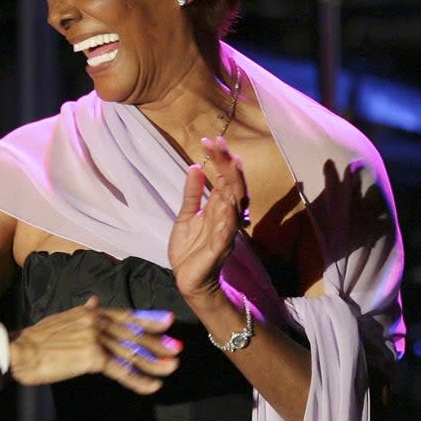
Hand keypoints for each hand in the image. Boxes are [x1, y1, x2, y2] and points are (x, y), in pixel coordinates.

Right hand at [8, 297, 180, 393]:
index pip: (125, 314)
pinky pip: (121, 370)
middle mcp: (95, 320)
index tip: (168, 321)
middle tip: (177, 349)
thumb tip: (94, 301)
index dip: (148, 318)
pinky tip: (151, 386)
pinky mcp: (92, 357)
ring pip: (131, 352)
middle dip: (157, 342)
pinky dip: (138, 380)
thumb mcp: (63, 318)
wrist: (20, 351)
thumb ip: (83, 311)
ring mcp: (95, 338)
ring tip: (171, 368)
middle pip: (133, 333)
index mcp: (90, 312)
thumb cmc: (38, 339)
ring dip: (154, 362)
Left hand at [168, 136, 248, 299]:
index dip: (220, 160)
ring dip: (231, 184)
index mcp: (218, 208)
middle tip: (218, 143)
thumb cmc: (190, 248)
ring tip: (229, 164)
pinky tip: (227, 201)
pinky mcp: (219, 248)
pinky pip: (226, 231)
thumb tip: (195, 167)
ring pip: (234, 204)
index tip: (212, 140)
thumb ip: (191, 193)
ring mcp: (225, 232)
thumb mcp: (186, 215)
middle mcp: (226, 217)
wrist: (189, 279)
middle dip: (226, 164)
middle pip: (231, 186)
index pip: (223, 179)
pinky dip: (228, 216)